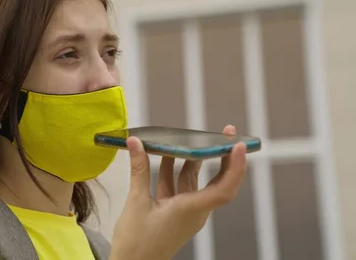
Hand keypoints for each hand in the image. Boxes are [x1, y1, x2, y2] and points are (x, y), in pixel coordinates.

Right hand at [109, 125, 246, 259]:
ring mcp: (186, 212)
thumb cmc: (137, 242)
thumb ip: (139, 170)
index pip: (224, 188)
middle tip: (228, 132)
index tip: (238, 145)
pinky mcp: (176, 213)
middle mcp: (195, 211)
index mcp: (191, 210)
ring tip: (191, 136)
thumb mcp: (136, 202)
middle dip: (224, 156)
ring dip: (192, 160)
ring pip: (196, 181)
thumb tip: (135, 143)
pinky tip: (165, 156)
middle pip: (218, 181)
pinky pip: (181, 187)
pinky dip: (175, 171)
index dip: (235, 166)